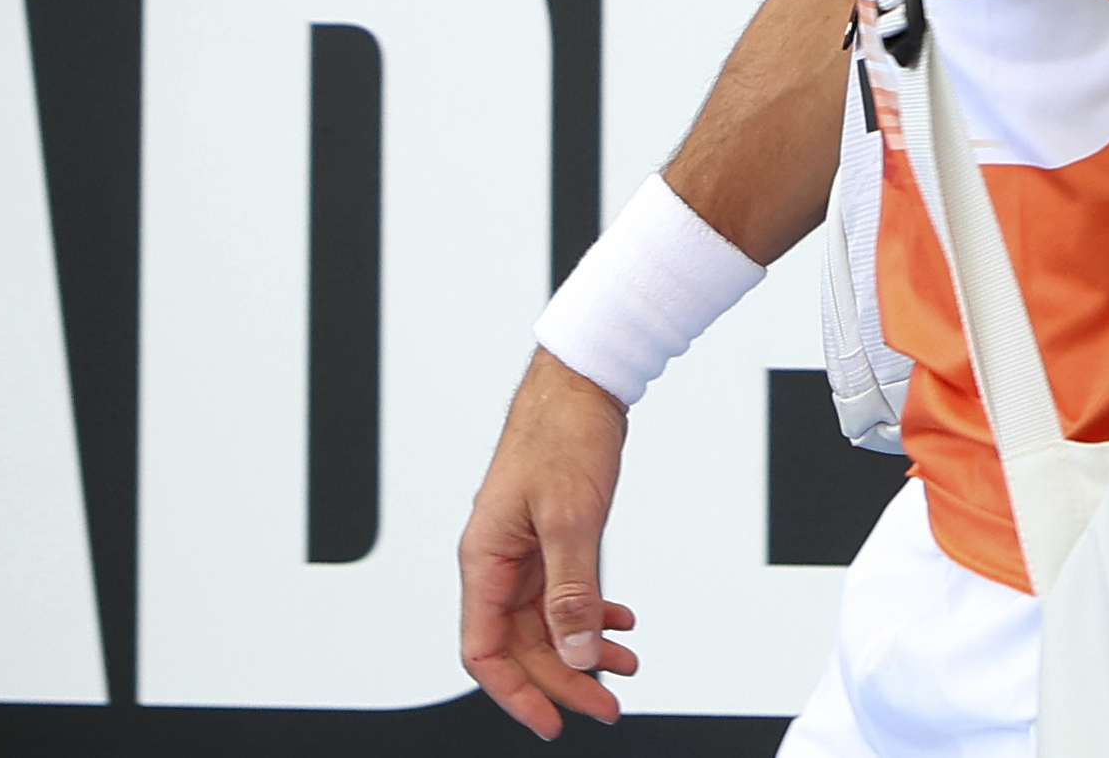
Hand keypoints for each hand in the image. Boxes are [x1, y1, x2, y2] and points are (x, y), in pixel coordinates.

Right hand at [457, 352, 638, 739]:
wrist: (581, 385)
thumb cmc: (561, 435)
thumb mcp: (571, 520)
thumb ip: (572, 591)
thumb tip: (574, 652)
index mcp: (485, 557)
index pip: (483, 650)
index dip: (516, 694)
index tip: (552, 722)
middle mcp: (497, 559)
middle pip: (521, 645)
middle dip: (563, 680)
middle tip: (607, 704)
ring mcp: (523, 549)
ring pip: (546, 622)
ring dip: (583, 648)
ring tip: (625, 666)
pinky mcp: (548, 538)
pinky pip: (564, 593)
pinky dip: (592, 612)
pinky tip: (619, 622)